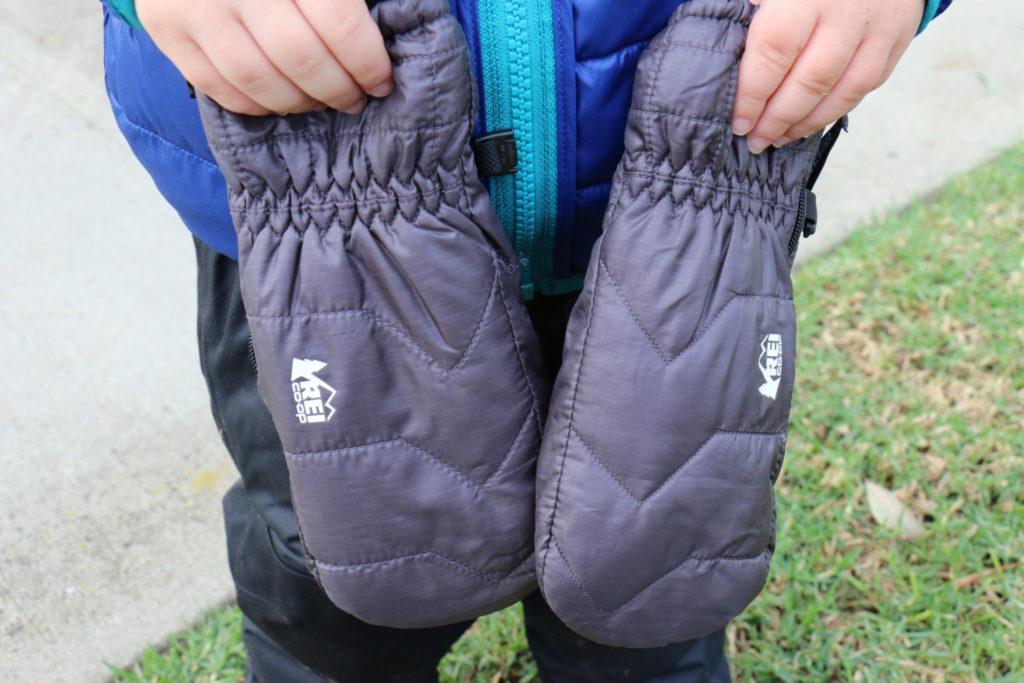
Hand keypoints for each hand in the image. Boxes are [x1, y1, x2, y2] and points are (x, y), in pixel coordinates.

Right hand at [136, 0, 392, 115]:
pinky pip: (217, 86)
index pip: (339, 24)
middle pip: (301, 60)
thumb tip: (394, 24)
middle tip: (354, 98)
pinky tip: (279, 98)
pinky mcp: (165, 27)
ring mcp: (194, 6)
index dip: (367, 62)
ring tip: (319, 100)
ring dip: (299, 102)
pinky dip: (256, 103)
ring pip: (259, 80)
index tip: (381, 81)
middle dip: (338, 89)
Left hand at [732, 0, 922, 152]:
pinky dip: (837, 109)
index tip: (738, 121)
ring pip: (843, 91)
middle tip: (755, 140)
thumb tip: (716, 48)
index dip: (754, 94)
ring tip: (779, 138)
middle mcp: (845, 11)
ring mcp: (877, 26)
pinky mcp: (898, 35)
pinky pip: (868, 84)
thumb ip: (746, 6)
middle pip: (810, 81)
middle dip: (778, 118)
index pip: (774, 53)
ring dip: (807, 122)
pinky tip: (811, 121)